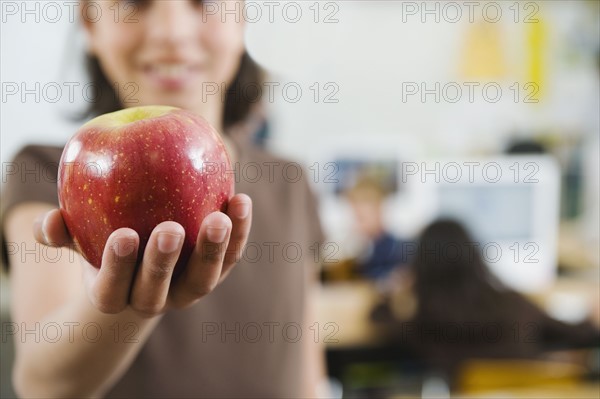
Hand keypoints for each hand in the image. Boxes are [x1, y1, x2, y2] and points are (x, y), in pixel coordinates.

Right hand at [33, 194, 251, 317]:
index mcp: (114, 295)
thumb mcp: (77, 239)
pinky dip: (238, 233)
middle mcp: (153, 298)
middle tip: (171, 228)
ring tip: (220, 217)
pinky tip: (240, 201)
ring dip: (213, 250)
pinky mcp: (214, 273)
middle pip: (159, 289)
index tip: (123, 235)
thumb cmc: (101, 244)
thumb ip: (60, 233)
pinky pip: (229, 257)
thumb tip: (46, 222)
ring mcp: (187, 290)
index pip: (112, 288)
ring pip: (203, 280)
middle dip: (164, 261)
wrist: (141, 264)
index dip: (118, 266)